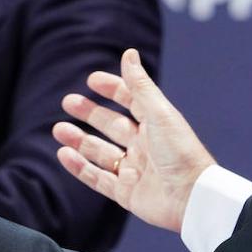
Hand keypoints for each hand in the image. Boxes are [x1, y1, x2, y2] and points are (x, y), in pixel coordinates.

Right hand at [53, 48, 214, 232]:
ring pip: (101, 152)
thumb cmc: (181, 152)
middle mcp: (145, 146)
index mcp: (156, 124)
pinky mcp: (127, 193)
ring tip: (58, 129)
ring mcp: (135, 170)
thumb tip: (128, 53)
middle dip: (90, 113)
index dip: (113, 89)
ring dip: (79, 140)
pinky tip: (64, 154)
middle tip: (68, 102)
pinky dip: (80, 167)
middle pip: (112, 126)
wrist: (193, 198)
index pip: (131, 101)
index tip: (92, 80)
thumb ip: (140, 86)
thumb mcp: (159, 113)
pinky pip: (98, 178)